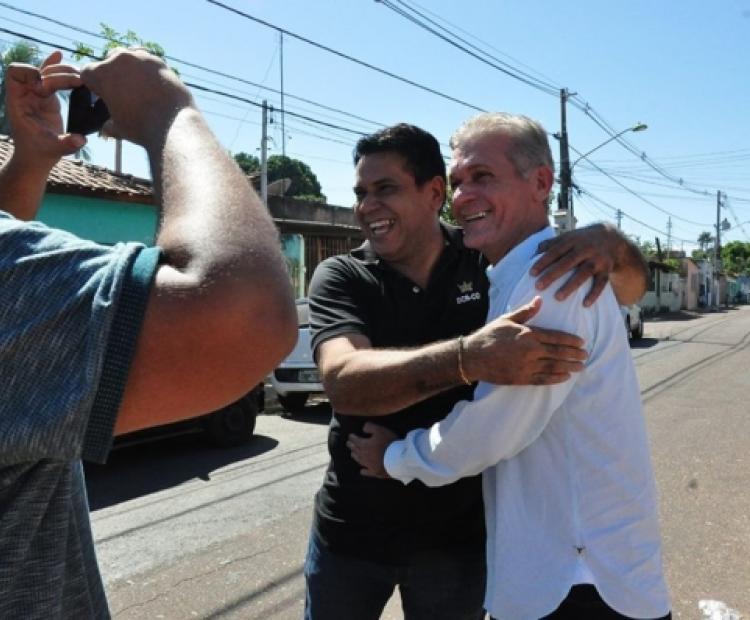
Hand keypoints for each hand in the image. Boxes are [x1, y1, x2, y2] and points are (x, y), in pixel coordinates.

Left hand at [5, 51, 85, 165]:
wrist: (36, 158)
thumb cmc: (39, 153)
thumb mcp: (53, 149)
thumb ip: (66, 143)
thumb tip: (81, 139)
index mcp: (18, 101)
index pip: (15, 73)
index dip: (30, 74)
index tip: (45, 87)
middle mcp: (26, 94)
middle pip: (37, 70)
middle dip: (56, 74)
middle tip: (77, 83)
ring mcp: (37, 95)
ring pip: (46, 73)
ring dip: (63, 72)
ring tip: (81, 78)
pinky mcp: (47, 99)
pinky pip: (50, 78)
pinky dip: (54, 67)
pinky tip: (59, 54)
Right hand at [80, 47, 193, 149]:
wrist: (172, 124)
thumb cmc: (141, 127)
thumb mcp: (119, 129)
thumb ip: (109, 125)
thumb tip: (106, 129)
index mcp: (101, 74)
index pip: (88, 73)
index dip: (94, 85)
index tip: (101, 94)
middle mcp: (119, 59)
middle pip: (110, 58)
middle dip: (113, 71)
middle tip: (122, 89)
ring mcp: (141, 58)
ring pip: (131, 55)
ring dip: (132, 66)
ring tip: (139, 83)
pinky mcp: (161, 62)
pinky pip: (151, 61)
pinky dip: (150, 70)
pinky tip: (155, 84)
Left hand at [347, 422, 397, 478]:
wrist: (396, 459)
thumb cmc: (388, 443)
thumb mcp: (380, 430)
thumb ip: (370, 427)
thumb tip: (363, 428)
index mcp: (364, 445)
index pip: (355, 440)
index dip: (352, 437)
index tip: (350, 436)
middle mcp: (363, 456)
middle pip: (355, 450)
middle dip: (351, 446)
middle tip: (348, 443)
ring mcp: (368, 465)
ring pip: (359, 460)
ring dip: (355, 456)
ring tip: (352, 454)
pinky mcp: (375, 472)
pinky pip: (366, 472)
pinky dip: (363, 471)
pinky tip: (362, 471)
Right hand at [462, 296, 586, 385]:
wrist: (473, 357)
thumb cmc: (489, 335)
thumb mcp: (507, 319)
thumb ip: (526, 312)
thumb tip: (540, 300)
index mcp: (528, 334)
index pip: (556, 337)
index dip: (571, 340)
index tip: (582, 342)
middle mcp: (531, 350)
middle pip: (559, 352)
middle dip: (574, 354)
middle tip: (586, 355)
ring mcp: (527, 366)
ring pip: (554, 366)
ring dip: (569, 367)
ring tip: (580, 367)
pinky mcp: (521, 378)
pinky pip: (543, 379)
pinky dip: (556, 378)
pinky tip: (565, 377)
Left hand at [530, 223, 616, 306]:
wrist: (612, 238)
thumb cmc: (582, 240)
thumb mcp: (568, 237)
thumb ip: (551, 244)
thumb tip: (532, 254)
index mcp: (573, 240)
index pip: (555, 251)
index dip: (543, 261)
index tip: (531, 273)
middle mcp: (585, 248)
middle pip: (568, 262)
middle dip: (553, 274)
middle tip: (538, 286)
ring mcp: (597, 259)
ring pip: (584, 273)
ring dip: (571, 285)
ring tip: (558, 297)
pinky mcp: (607, 269)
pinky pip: (601, 283)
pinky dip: (594, 293)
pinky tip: (585, 304)